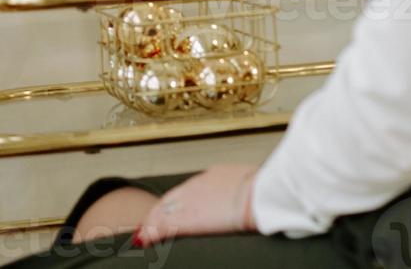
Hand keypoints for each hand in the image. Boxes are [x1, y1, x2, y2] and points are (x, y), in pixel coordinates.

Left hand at [131, 163, 257, 247]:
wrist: (259, 194)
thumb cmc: (261, 190)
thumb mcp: (247, 182)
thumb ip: (237, 188)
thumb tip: (245, 194)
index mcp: (212, 175)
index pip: (186, 190)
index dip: (174, 202)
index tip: (168, 210)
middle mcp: (196, 186)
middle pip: (170, 200)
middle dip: (158, 213)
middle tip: (149, 225)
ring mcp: (190, 202)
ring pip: (162, 212)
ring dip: (152, 223)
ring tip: (144, 234)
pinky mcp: (187, 219)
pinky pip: (163, 226)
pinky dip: (151, 233)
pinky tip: (144, 240)